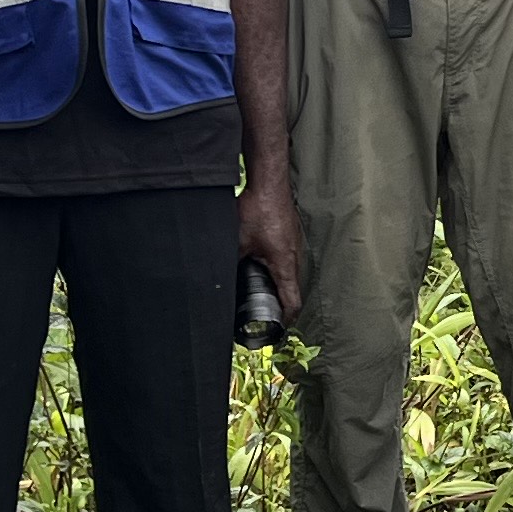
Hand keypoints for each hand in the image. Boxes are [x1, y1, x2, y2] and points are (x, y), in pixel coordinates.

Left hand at [236, 173, 302, 327]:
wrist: (269, 182)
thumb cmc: (258, 209)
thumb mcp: (238, 242)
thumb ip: (232, 261)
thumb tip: (218, 278)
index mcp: (285, 264)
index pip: (293, 301)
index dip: (287, 319)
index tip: (278, 329)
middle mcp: (295, 256)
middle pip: (293, 289)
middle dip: (281, 304)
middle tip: (267, 315)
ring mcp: (294, 244)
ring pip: (290, 273)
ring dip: (280, 285)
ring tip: (264, 294)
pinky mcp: (290, 234)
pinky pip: (288, 258)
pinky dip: (278, 268)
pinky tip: (263, 265)